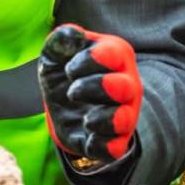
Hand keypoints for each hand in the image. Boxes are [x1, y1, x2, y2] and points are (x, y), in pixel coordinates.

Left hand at [39, 24, 142, 164]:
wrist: (62, 104)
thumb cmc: (65, 71)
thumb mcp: (57, 53)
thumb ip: (61, 40)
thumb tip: (70, 36)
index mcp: (116, 56)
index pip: (114, 54)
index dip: (90, 60)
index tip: (69, 70)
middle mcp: (127, 85)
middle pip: (125, 87)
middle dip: (98, 88)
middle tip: (72, 92)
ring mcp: (123, 114)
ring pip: (125, 120)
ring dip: (105, 120)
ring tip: (86, 118)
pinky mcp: (113, 141)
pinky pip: (115, 148)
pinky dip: (102, 146)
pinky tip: (87, 137)